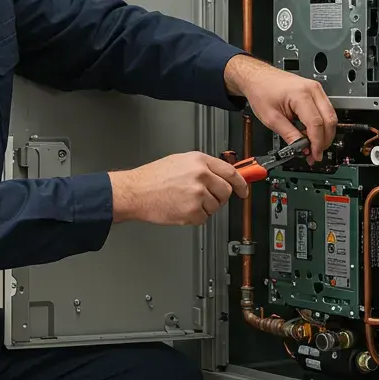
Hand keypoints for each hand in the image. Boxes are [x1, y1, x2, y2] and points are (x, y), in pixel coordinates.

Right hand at [109, 153, 249, 225]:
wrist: (135, 192)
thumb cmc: (152, 178)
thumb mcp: (179, 161)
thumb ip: (202, 167)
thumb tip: (221, 175)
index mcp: (199, 160)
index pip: (230, 171)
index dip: (241, 183)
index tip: (244, 190)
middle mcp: (201, 175)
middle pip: (226, 191)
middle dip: (219, 197)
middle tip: (204, 198)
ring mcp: (197, 194)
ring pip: (216, 206)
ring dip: (204, 208)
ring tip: (185, 201)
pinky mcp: (192, 211)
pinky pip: (204, 218)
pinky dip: (195, 218)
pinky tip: (181, 209)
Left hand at [224, 54, 336, 162]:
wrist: (258, 77)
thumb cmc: (261, 91)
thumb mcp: (271, 119)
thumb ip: (289, 135)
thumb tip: (302, 148)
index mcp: (301, 94)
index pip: (316, 124)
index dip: (317, 143)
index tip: (314, 155)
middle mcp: (313, 89)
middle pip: (329, 120)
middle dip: (324, 140)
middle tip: (315, 154)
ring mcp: (316, 89)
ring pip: (331, 116)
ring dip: (324, 134)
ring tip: (312, 147)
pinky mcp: (315, 92)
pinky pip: (325, 111)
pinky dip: (321, 126)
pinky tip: (311, 135)